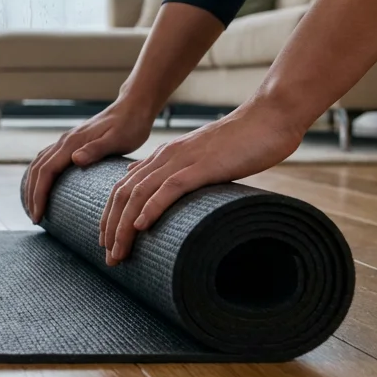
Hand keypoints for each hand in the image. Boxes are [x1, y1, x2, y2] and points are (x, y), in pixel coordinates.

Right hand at [24, 99, 156, 223]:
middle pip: (37, 169)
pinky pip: (47, 160)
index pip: (46, 171)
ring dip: (32, 185)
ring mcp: (66, 141)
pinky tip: (43, 187)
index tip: (38, 215)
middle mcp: (65, 141)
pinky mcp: (71, 143)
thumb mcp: (117, 139)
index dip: (39, 194)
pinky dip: (39, 175)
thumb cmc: (129, 125)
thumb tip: (75, 159)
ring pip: (39, 164)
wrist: (133, 106)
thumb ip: (96, 149)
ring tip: (35, 207)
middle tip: (35, 218)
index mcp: (73, 142)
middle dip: (32, 194)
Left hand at [99, 100, 304, 264]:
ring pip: (140, 193)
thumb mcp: (201, 158)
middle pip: (123, 194)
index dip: (111, 216)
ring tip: (118, 252)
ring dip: (125, 226)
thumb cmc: (241, 143)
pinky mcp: (203, 166)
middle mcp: (166, 157)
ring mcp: (183, 160)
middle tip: (110, 258)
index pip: (123, 188)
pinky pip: (170, 187)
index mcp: (164, 156)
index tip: (108, 243)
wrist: (268, 119)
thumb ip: (179, 170)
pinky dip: (152, 207)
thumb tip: (157, 184)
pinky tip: (142, 226)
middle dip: (112, 227)